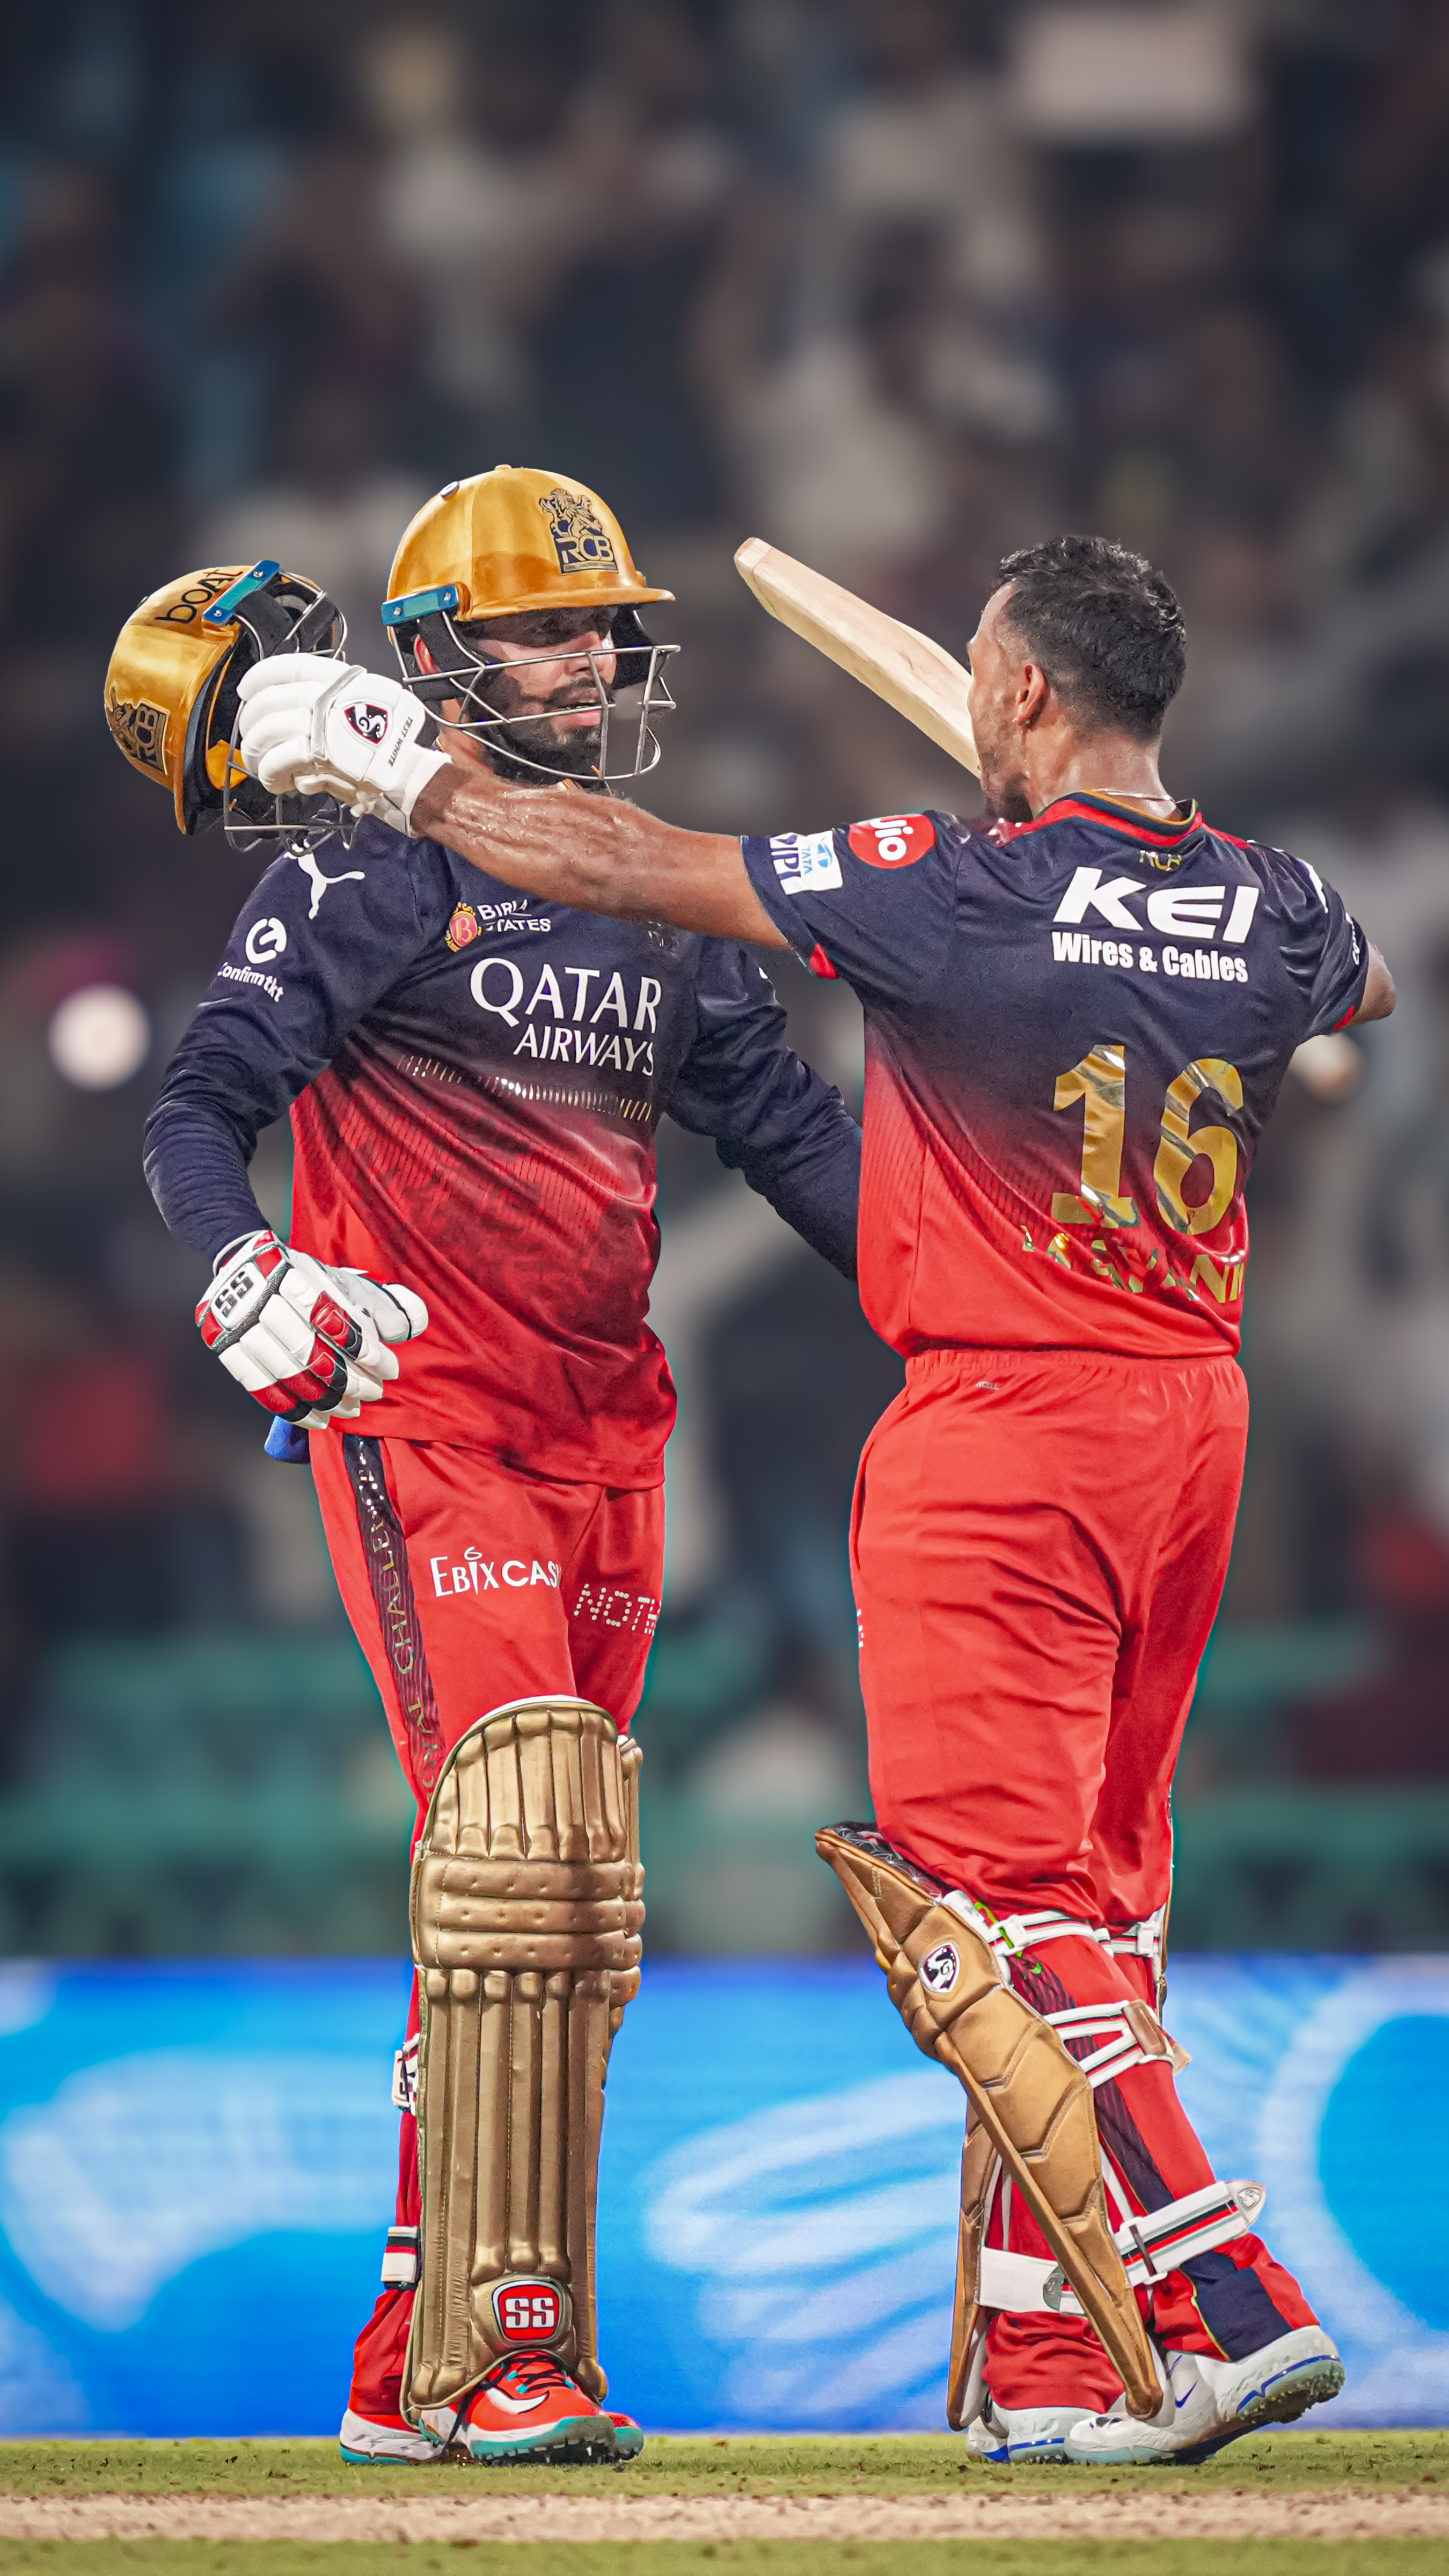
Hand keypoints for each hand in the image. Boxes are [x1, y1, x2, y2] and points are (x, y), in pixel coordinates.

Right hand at [197, 1230, 427, 1427]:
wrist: (243, 1266)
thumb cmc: (307, 1280)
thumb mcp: (345, 1281)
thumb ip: (381, 1304)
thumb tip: (411, 1328)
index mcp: (294, 1275)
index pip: (335, 1321)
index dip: (365, 1350)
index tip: (389, 1368)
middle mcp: (262, 1299)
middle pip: (310, 1351)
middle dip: (348, 1379)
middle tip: (373, 1392)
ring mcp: (238, 1325)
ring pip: (286, 1373)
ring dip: (324, 1398)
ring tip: (352, 1409)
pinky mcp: (225, 1347)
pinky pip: (260, 1388)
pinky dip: (292, 1409)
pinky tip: (318, 1419)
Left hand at [236, 654, 450, 833]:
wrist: (406, 774)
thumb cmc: (384, 749)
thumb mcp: (356, 711)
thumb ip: (324, 707)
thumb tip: (289, 721)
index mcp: (337, 680)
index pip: (287, 667)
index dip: (259, 678)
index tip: (247, 690)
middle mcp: (327, 695)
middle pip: (268, 702)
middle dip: (251, 724)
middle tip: (251, 740)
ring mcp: (321, 722)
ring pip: (267, 730)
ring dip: (256, 752)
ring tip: (260, 766)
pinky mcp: (317, 752)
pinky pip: (277, 758)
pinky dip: (270, 772)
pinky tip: (277, 781)